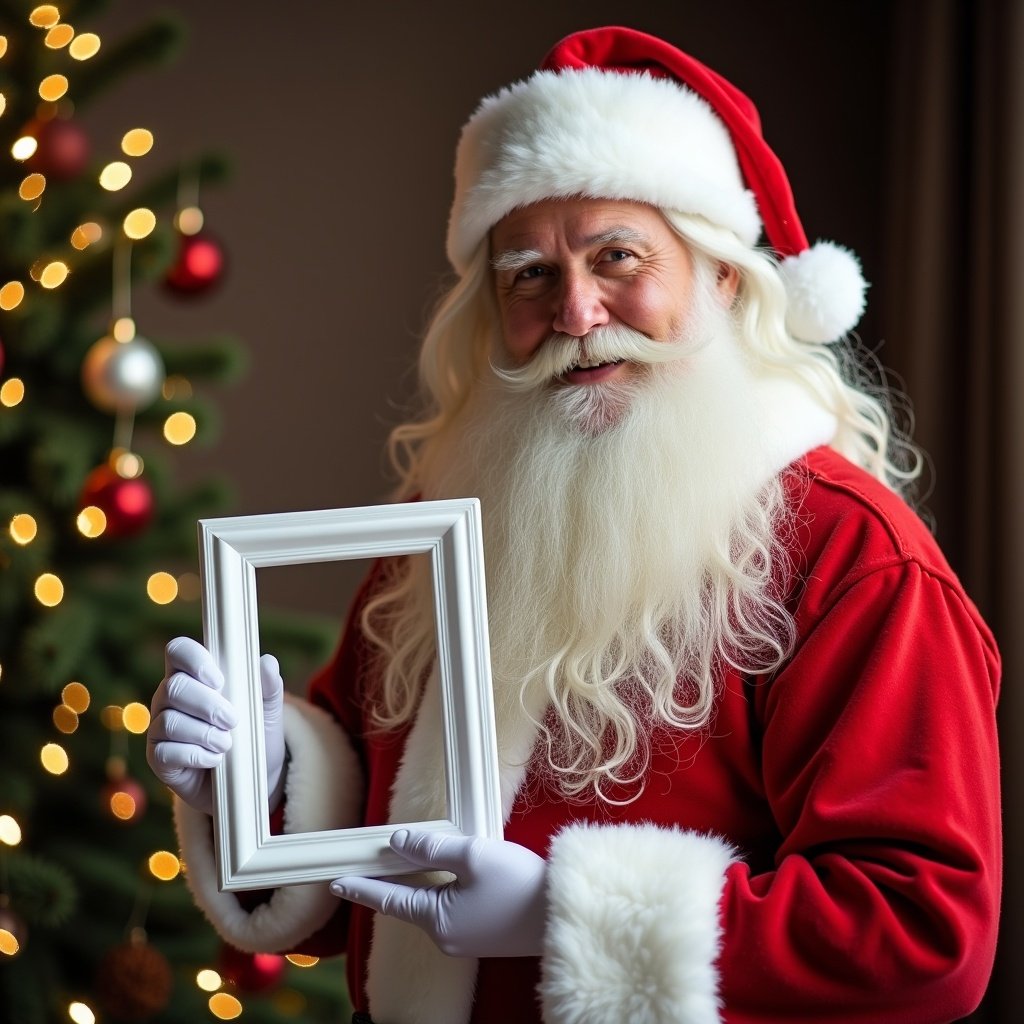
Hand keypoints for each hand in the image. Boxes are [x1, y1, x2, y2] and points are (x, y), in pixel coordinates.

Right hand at [146, 636, 286, 815]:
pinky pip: (165, 752)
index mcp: (194, 676)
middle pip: (173, 687)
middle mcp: (170, 698)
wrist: (253, 778)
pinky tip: (216, 760)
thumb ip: (268, 686)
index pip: (178, 652)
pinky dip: (196, 755)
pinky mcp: (159, 758)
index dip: (193, 659)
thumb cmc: (256, 735)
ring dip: (204, 733)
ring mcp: (161, 728)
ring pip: (169, 721)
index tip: (219, 679)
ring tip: (227, 744)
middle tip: (233, 720)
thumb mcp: (268, 711)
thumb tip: (267, 663)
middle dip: (206, 704)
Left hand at [330, 829, 546, 957]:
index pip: (389, 899)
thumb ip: (432, 849)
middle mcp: (446, 935)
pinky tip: (449, 872)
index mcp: (437, 920)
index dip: (362, 887)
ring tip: (410, 856)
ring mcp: (466, 938)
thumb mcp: (472, 856)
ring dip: (421, 880)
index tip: (337, 882)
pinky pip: (451, 908)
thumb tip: (399, 842)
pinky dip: (442, 888)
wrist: (562, 914)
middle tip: (373, 857)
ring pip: (432, 903)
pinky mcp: (483, 933)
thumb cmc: (519, 885)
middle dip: (394, 878)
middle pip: (410, 900)